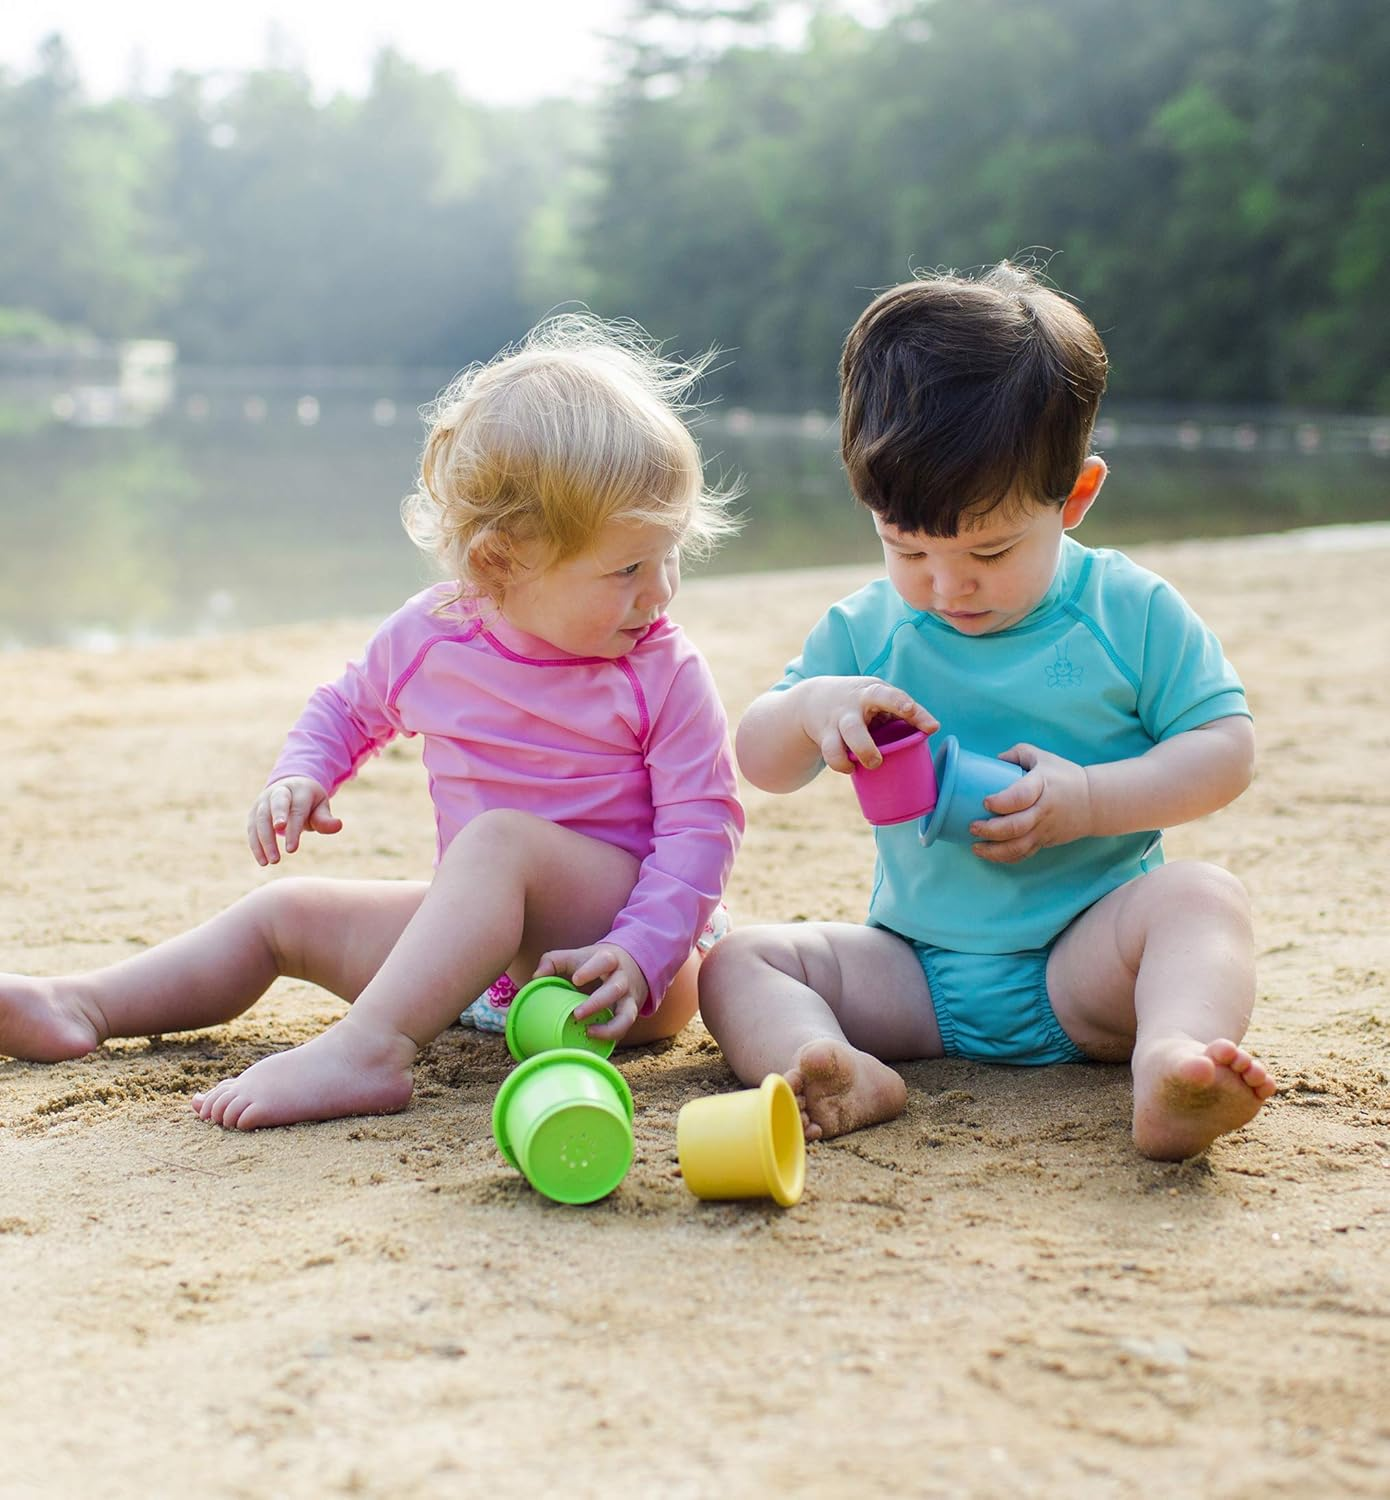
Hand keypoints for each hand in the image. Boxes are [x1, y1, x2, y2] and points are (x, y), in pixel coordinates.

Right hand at [247, 776, 342, 865]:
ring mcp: (264, 800)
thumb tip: (338, 826)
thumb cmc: (309, 802)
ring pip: (260, 819)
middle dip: (273, 829)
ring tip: (271, 862)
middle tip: (276, 852)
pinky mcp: (254, 810)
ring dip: (263, 842)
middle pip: (274, 807)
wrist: (291, 786)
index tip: (291, 850)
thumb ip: (325, 819)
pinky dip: (255, 845)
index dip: (293, 830)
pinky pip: (252, 827)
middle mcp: (279, 791)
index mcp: (300, 790)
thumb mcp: (321, 806)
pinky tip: (262, 861)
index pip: (296, 810)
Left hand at [533, 943, 648, 1042]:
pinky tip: (593, 1039)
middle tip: (577, 1014)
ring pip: (627, 1013)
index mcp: (609, 960)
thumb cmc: (594, 963)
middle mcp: (622, 979)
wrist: (630, 965)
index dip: (592, 970)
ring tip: (588, 1032)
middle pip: (616, 989)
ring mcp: (629, 998)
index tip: (576, 980)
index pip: (605, 961)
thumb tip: (536, 977)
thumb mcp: (577, 956)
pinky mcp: (630, 1013)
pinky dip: (612, 1036)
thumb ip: (554, 961)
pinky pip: (625, 1028)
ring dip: (610, 1026)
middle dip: (597, 1003)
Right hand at [796, 677, 938, 774]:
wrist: (812, 699)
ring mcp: (836, 724)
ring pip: (836, 745)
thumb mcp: (879, 696)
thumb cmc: (861, 701)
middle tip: (878, 761)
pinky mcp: (825, 738)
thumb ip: (902, 711)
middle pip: (854, 727)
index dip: (912, 712)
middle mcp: (851, 708)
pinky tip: (851, 768)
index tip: (931, 727)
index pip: (893, 699)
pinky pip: (831, 755)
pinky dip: (841, 765)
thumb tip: (932, 730)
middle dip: (865, 747)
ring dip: (849, 760)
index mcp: (872, 693)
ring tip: (870, 765)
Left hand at [968, 744, 1093, 862]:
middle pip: (1016, 826)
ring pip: (1018, 846)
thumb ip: (1016, 754)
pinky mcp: (1045, 841)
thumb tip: (991, 761)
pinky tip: (988, 854)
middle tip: (973, 826)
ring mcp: (1044, 828)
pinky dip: (1004, 858)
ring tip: (976, 846)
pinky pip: (1023, 854)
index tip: (986, 802)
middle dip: (991, 830)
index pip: (1022, 795)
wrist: (1093, 801)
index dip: (1002, 801)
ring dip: (994, 850)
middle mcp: (1043, 809)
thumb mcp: (1042, 757)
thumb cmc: (1063, 776)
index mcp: (1042, 785)